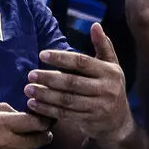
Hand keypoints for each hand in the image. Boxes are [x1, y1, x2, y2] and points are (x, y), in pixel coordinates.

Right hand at [0, 100, 52, 148]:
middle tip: (43, 131)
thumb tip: (23, 114)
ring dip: (24, 146)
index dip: (44, 121)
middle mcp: (3, 144)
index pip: (35, 124)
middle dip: (42, 135)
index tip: (47, 119)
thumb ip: (4, 110)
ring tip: (9, 139)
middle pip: (37, 141)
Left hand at [27, 23, 134, 144]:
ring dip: (45, 95)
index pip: (82, 62)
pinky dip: (48, 109)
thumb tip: (96, 25)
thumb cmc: (110, 87)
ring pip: (67, 100)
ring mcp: (99, 107)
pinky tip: (34, 104)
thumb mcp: (111, 66)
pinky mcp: (90, 121)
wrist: (120, 123)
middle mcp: (106, 90)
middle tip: (30, 74)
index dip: (61, 58)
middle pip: (72, 82)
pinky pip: (66, 114)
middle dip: (49, 78)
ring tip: (28, 89)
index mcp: (110, 72)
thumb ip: (103, 46)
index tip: (41, 55)